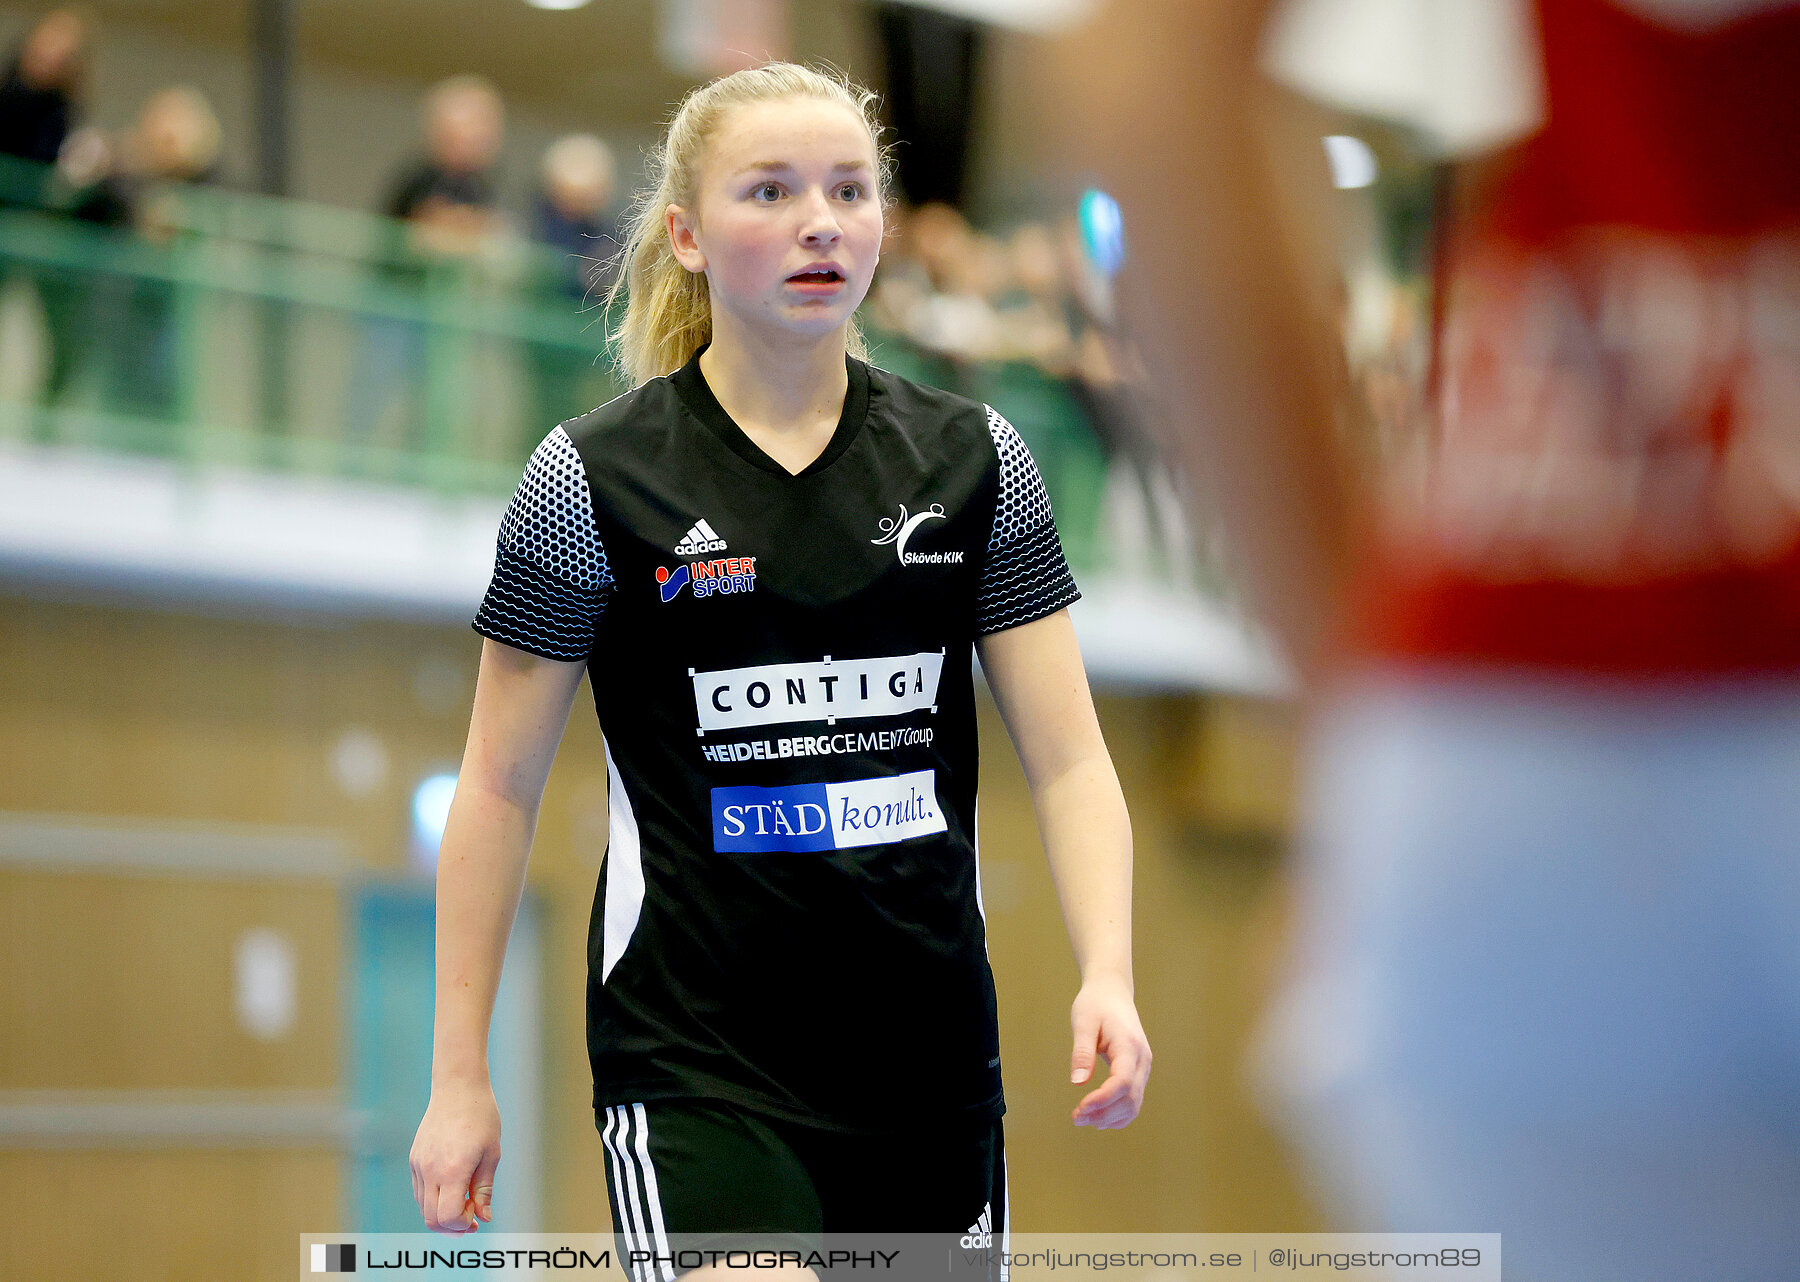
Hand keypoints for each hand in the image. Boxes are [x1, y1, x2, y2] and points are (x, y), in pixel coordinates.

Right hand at [410, 1079, 500, 1232]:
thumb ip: (484, 1189)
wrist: (458, 1088)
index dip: (463, 1224)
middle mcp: (430, 1170)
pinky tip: (451, 1189)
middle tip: (471, 1220)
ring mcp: (419, 1165)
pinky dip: (433, 1199)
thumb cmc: (481, 1117)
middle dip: (451, 1227)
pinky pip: (419, 1191)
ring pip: (422, 1207)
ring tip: (463, 1203)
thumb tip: (483, 1217)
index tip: (477, 1218)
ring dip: (441, 1213)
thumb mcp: (492, 1154)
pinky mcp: (414, 1158)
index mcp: (452, 1170)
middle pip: (431, 1219)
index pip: (448, 1217)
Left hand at [1068, 976, 1150, 1129]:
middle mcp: (1142, 1060)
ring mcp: (1143, 1067)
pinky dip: (1118, 1114)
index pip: (1122, 1082)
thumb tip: (1077, 1083)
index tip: (1080, 1108)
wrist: (1112, 993)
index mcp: (1129, 1045)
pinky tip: (1098, 1117)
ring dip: (1110, 1117)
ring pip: (1134, 1104)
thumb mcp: (1083, 1023)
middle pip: (1129, 1098)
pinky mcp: (1138, 1072)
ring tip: (1083, 1119)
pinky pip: (1133, 1100)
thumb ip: (1082, 1052)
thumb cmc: (1096, 1004)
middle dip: (1103, 1113)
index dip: (1102, 1100)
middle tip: (1075, 1118)